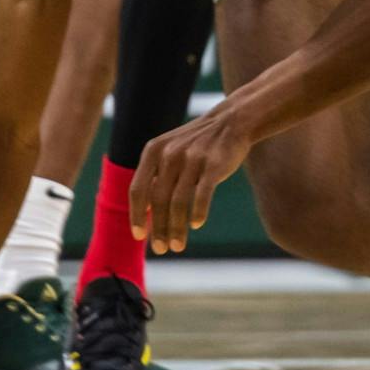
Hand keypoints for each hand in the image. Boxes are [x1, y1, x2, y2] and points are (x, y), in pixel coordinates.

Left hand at [128, 106, 251, 253]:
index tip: (139, 236)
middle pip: (158, 200)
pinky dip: (198, 212)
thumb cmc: (197, 143)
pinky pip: (202, 194)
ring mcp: (192, 159)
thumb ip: (156, 176)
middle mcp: (170, 154)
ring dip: (176, 228)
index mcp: (154, 151)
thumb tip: (143, 211)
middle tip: (161, 249)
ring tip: (177, 246)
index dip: (137, 215)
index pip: (138, 189)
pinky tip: (197, 224)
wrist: (232, 121)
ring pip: (179, 202)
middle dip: (158, 228)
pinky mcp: (214, 164)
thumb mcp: (170, 151)